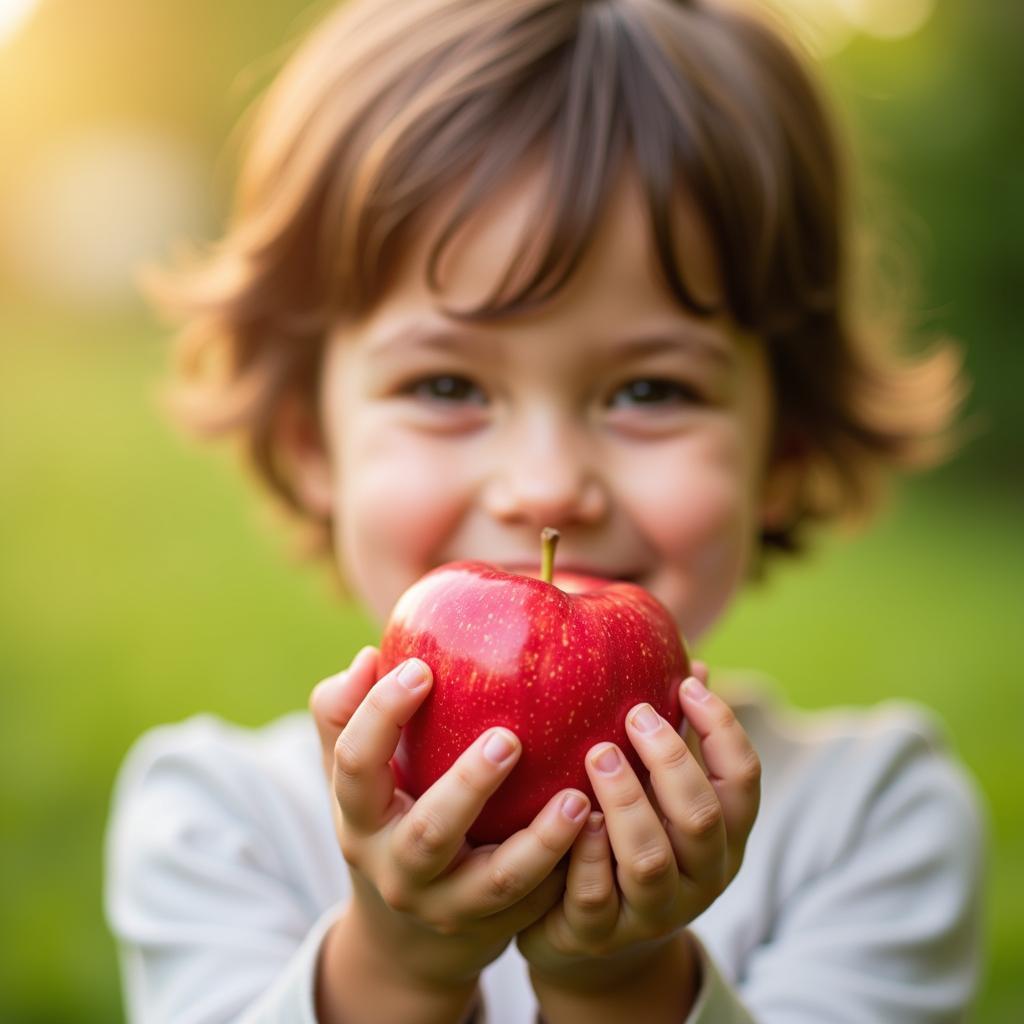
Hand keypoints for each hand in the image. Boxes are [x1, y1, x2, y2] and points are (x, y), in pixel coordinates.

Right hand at [309, 647, 592, 992]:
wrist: (404, 937)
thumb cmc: (388, 818)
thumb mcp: (357, 777)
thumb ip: (345, 714)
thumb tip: (369, 656)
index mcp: (359, 818)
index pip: (355, 765)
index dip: (380, 716)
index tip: (421, 668)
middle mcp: (396, 869)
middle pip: (429, 833)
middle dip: (469, 786)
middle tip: (509, 738)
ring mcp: (446, 906)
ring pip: (497, 882)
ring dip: (541, 842)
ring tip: (577, 798)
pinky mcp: (494, 928)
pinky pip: (536, 904)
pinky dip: (568, 870)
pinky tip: (597, 827)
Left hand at [516, 661, 760, 991]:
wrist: (587, 931)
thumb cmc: (629, 834)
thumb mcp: (659, 790)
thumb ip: (679, 736)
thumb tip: (695, 663)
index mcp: (725, 834)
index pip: (743, 779)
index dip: (721, 728)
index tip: (686, 682)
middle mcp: (700, 877)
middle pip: (701, 816)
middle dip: (669, 759)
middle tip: (634, 714)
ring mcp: (651, 912)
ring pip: (648, 859)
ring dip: (624, 801)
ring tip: (597, 752)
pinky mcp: (599, 935)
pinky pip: (593, 895)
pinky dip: (583, 851)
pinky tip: (570, 812)